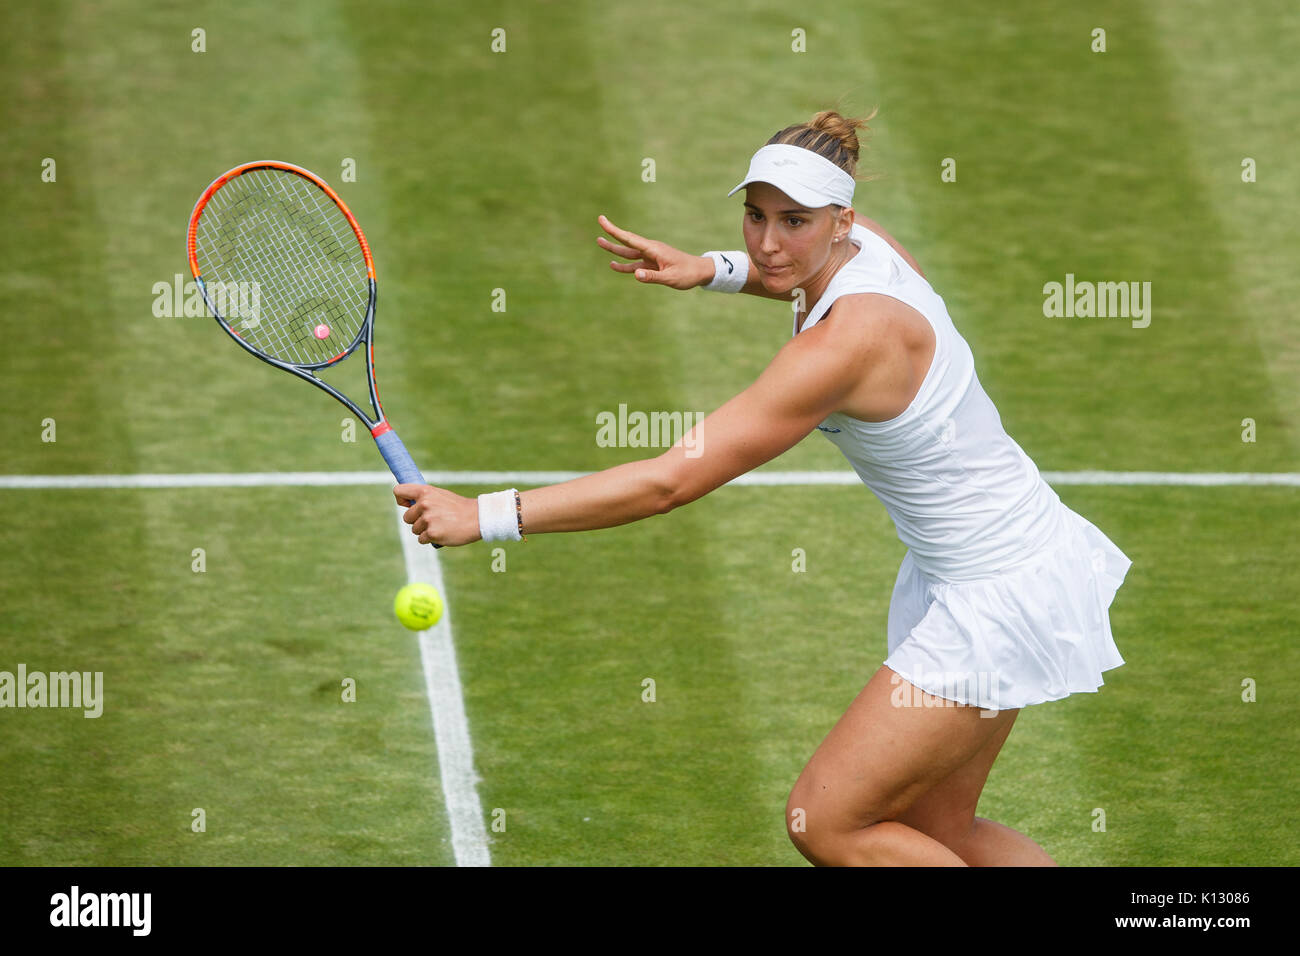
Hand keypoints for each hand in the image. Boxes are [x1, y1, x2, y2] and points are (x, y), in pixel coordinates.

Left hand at [394, 484, 480, 546]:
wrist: (477, 518)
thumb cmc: (458, 507)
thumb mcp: (441, 495)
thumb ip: (424, 497)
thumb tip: (407, 503)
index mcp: (425, 492)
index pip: (399, 491)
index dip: (401, 500)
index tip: (407, 505)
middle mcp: (424, 504)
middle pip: (406, 517)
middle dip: (417, 521)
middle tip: (434, 519)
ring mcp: (428, 519)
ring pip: (414, 530)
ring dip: (425, 531)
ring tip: (441, 526)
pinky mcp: (432, 533)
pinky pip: (421, 539)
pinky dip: (430, 539)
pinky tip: (442, 533)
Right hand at [597, 214, 714, 289]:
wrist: (700, 272)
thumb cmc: (687, 274)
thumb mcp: (671, 278)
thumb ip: (653, 276)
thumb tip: (636, 274)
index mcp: (653, 250)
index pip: (629, 239)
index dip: (614, 230)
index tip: (602, 220)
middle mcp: (650, 250)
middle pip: (626, 242)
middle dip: (612, 234)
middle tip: (599, 224)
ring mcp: (650, 256)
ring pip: (629, 252)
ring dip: (614, 249)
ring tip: (600, 242)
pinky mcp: (652, 264)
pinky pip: (635, 263)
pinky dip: (624, 264)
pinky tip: (614, 265)